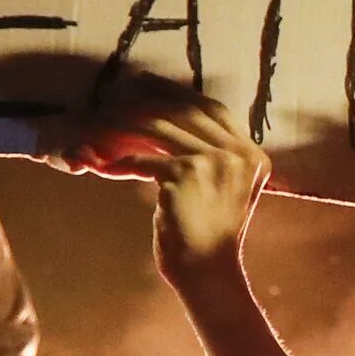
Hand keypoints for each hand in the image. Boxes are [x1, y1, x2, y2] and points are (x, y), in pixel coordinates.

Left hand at [50, 78, 268, 287]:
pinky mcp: (187, 173)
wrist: (208, 272)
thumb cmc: (208, 236)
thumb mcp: (220, 190)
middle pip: (186, 111)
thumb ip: (209, 158)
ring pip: (161, 127)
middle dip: (149, 99)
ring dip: (126, 125)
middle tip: (119, 93)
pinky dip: (119, 162)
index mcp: (253, 156)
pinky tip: (102, 166)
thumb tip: (164, 124)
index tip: (150, 84)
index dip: (179, 93)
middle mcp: (240, 153)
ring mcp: (215, 161)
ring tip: (102, 124)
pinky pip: (143, 158)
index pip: (213, 110)